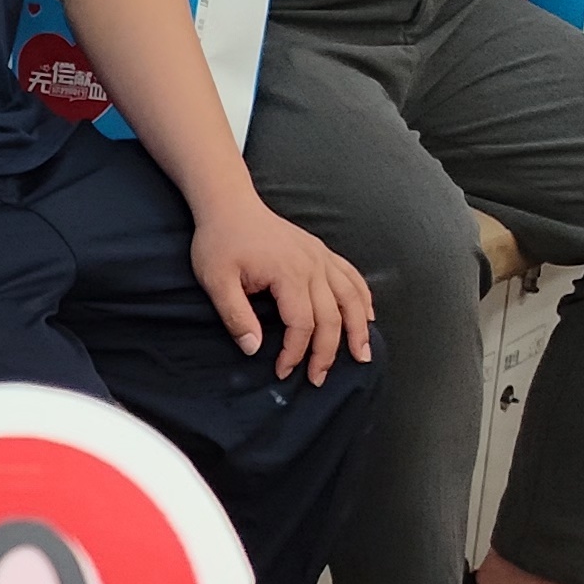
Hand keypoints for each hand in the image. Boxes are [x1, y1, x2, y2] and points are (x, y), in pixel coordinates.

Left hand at [186, 196, 374, 383]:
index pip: (302, 324)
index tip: (282, 370)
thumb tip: (253, 349)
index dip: (295, 353)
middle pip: (332, 317)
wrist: (229, 205)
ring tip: (361, 356)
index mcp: (288, 273)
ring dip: (359, 329)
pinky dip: (363, 298)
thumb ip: (235, 316)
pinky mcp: (321, 252)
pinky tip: (368, 316)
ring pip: (351, 298)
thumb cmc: (220, 241)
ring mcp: (320, 257)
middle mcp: (312, 265)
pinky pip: (351, 277)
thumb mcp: (215, 280)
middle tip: (318, 378)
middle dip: (327, 353)